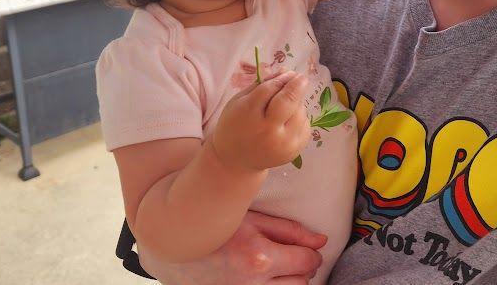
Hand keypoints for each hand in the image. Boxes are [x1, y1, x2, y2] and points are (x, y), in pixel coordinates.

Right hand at [138, 211, 326, 284]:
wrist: (174, 244)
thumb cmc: (215, 224)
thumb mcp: (253, 218)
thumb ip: (290, 230)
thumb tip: (322, 241)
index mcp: (260, 259)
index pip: (306, 262)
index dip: (312, 252)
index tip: (309, 247)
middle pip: (301, 284)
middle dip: (302, 268)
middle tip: (293, 255)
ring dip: (290, 282)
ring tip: (279, 266)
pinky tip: (266, 277)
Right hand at [211, 71, 310, 171]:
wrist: (236, 161)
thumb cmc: (236, 125)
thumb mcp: (240, 101)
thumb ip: (262, 85)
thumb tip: (286, 72)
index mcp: (249, 114)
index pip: (270, 89)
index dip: (281, 79)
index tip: (289, 73)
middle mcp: (268, 130)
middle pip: (289, 100)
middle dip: (298, 86)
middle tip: (301, 78)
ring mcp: (283, 144)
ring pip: (300, 112)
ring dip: (297, 103)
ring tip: (285, 107)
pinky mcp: (294, 152)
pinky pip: (305, 125)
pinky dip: (300, 118)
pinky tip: (288, 121)